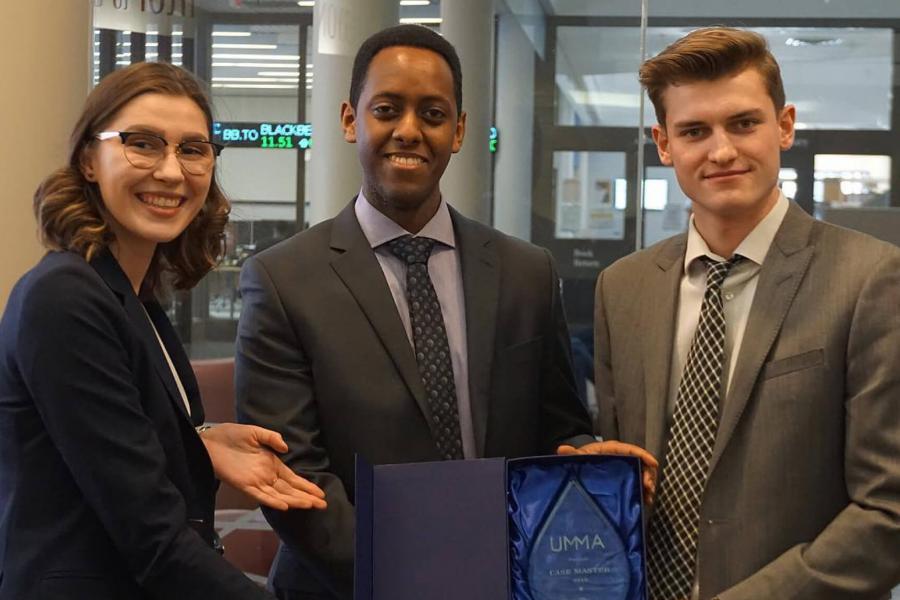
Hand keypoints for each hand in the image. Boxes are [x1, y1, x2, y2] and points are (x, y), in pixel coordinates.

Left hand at [199, 423, 326, 510]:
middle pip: (290, 489)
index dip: (306, 486)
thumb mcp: (254, 432)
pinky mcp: (244, 486)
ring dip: (294, 501)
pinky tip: (285, 506)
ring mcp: (256, 482)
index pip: (293, 478)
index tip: (320, 494)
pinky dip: (273, 501)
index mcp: (271, 463)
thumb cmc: (231, 436)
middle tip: (323, 504)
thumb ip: (272, 438)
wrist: (209, 442)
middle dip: (306, 497)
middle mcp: (267, 475)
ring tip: (310, 505)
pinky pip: (261, 496)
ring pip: (279, 495)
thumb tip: (286, 448)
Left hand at [557, 440, 658, 505]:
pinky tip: (644, 502)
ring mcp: (626, 469)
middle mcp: (623, 458)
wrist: (583, 464)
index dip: (643, 455)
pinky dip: (643, 492)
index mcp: (613, 449)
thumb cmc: (583, 458)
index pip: (631, 450)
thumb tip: (561, 449)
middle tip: (648, 488)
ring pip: (642, 475)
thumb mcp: (578, 456)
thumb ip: (572, 454)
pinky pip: (638, 484)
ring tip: (648, 498)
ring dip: (647, 485)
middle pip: (641, 463)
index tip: (653, 463)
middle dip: (648, 475)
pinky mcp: (626, 479)